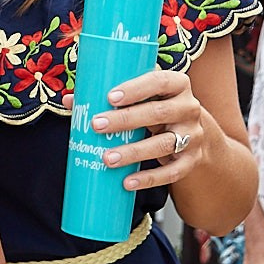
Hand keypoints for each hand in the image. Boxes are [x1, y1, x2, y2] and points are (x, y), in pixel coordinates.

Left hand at [62, 68, 208, 190]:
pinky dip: (149, 179)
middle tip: (96, 125)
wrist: (193, 134)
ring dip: (133, 152)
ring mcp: (192, 136)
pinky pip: (172, 173)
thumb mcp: (143, 97)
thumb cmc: (157, 108)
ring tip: (106, 158)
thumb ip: (111, 96)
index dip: (136, 88)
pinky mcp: (191, 161)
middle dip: (125, 119)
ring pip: (163, 144)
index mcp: (177, 85)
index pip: (160, 81)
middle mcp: (189, 108)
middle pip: (158, 113)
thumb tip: (70, 101)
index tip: (110, 97)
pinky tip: (127, 182)